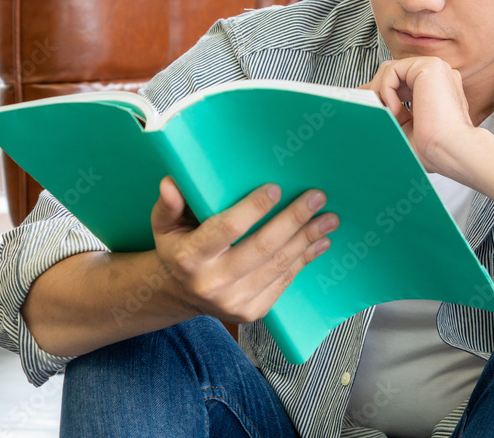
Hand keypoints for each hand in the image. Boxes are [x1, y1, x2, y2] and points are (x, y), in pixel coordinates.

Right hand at [151, 177, 337, 323]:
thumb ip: (169, 205)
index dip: (253, 208)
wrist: (181, 294)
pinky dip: (305, 259)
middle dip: (293, 220)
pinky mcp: (252, 311)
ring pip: (279, 264)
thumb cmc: (179, 249)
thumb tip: (172, 182)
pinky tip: (320, 241)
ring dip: (307, 239)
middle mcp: (212, 282)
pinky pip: (284, 281)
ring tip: (328, 218)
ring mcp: (234, 301)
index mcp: (189, 257)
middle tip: (316, 198)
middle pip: (262, 246)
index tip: (276, 189)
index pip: (227, 228)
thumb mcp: (165, 226)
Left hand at [359, 57, 474, 173]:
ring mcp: (436, 69)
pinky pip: (392, 70)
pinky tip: (395, 110)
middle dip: (374, 90)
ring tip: (384, 114)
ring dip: (379, 93)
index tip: (364, 103)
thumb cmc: (435, 149)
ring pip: (391, 70)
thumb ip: (392, 114)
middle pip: (394, 73)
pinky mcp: (429, 67)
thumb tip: (368, 105)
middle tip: (365, 108)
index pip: (402, 82)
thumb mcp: (406, 129)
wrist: (452, 151)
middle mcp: (438, 76)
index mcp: (437, 90)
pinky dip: (386, 90)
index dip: (380, 91)